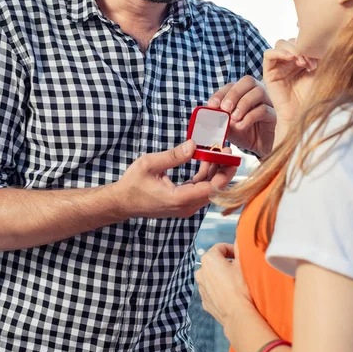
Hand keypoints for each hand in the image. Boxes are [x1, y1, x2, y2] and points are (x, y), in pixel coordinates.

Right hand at [113, 140, 237, 219]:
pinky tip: (205, 161)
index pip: (212, 189)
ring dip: (214, 172)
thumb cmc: (132, 184)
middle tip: (227, 151)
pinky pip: (200, 190)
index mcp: (179, 199)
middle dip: (223, 170)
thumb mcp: (150, 164)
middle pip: (214, 190)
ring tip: (217, 152)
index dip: (224, 173)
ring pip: (208, 190)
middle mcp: (185, 207)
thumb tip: (193, 145)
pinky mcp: (183, 203)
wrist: (122, 202)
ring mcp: (185, 207)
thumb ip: (173, 156)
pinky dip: (205, 176)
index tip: (230, 157)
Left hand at [195, 242, 253, 327]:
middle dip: (226, 263)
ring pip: (212, 276)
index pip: (220, 247)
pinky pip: (212, 290)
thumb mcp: (243, 263)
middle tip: (239, 269)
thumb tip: (239, 240)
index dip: (232, 250)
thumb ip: (239, 247)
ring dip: (221, 276)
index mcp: (208, 259)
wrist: (238, 314)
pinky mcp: (205, 301)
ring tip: (235, 282)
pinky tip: (231, 294)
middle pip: (214, 262)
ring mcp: (201, 288)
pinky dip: (219, 289)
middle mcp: (200, 272)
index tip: (241, 256)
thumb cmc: (241, 287)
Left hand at [207, 76, 275, 156]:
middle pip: (247, 81)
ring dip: (243, 104)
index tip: (212, 105)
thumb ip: (219, 118)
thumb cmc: (242, 133)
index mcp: (242, 92)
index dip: (220, 93)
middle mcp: (256, 93)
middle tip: (225, 108)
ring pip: (258, 92)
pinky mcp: (274, 114)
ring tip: (234, 118)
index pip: (231, 85)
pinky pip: (264, 109)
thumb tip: (209, 112)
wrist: (257, 148)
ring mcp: (267, 102)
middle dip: (234, 94)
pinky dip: (250, 117)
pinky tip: (241, 126)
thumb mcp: (227, 125)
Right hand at [263, 39, 316, 144]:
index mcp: (302, 62)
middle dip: (302, 47)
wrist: (305, 114)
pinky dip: (279, 52)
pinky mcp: (268, 73)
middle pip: (291, 41)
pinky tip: (291, 58)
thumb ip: (319, 56)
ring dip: (292, 49)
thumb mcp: (321, 72)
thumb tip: (323, 39)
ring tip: (302, 62)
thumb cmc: (315, 96)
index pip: (302, 42)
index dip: (310, 45)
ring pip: (280, 44)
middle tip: (311, 62)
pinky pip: (268, 54)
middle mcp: (289, 63)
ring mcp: (278, 67)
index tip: (321, 57)